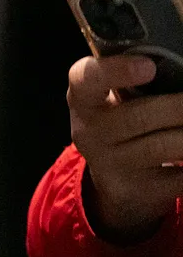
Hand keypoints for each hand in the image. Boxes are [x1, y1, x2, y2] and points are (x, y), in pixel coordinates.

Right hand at [67, 55, 182, 240]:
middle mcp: (88, 131)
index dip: (117, 71)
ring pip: (162, 147)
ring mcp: (108, 164)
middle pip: (138, 116)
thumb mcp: (115, 97)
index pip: (88, 78)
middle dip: (178, 107)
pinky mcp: (131, 190)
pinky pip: (177, 178)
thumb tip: (178, 67)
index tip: (148, 66)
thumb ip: (137, 81)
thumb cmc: (121, 121)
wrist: (113, 177)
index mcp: (83, 97)